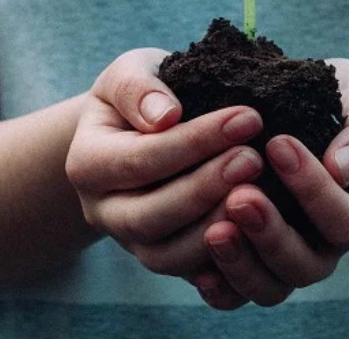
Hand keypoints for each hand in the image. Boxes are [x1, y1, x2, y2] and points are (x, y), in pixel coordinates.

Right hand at [65, 48, 265, 279]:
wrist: (139, 130)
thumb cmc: (142, 95)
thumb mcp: (131, 72)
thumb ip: (139, 87)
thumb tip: (165, 115)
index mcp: (87, 163)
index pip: (139, 159)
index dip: (194, 142)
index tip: (247, 117)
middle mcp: (102, 211)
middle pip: (149, 216)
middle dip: (205, 188)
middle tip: (255, 158)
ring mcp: (131, 243)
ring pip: (168, 256)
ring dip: (216, 227)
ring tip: (261, 193)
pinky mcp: (163, 260)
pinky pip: (191, 275)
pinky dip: (224, 261)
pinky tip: (259, 230)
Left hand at [193, 59, 348, 308]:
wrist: (315, 112)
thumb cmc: (344, 104)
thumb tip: (341, 167)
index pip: (346, 221)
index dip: (314, 190)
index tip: (279, 144)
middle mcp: (327, 246)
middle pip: (306, 266)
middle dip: (271, 234)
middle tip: (240, 195)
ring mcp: (288, 260)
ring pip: (270, 288)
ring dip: (241, 263)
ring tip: (214, 229)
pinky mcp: (252, 263)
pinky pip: (236, 295)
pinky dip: (219, 286)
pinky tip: (197, 265)